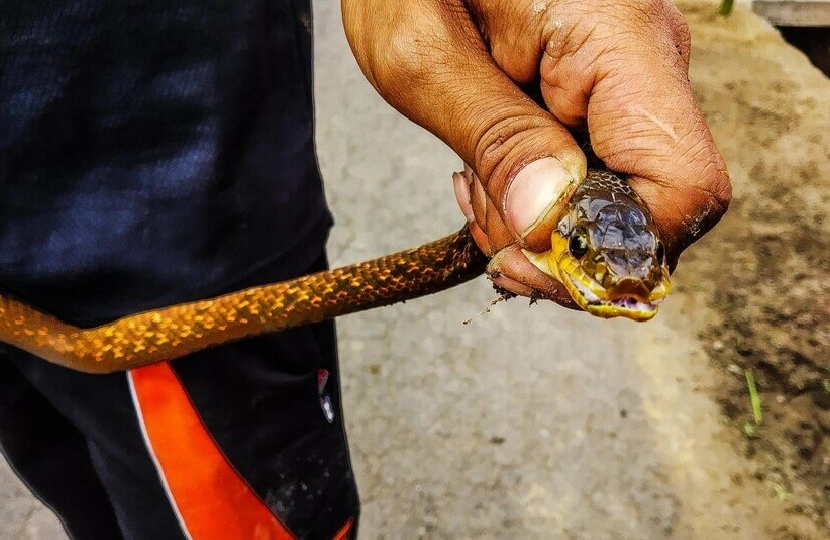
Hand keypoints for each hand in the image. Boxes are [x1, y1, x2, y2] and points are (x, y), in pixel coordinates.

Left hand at [342, 0, 730, 305]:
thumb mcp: (425, 55)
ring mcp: (630, 83)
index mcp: (617, 38)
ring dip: (537, 223)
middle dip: (559, 242)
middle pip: (651, 212)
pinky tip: (490, 170)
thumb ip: (496, 138)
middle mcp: (645, 62)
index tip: (525, 259)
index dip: (612, 250)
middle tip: (481, 212)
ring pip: (616, 208)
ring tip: (474, 175)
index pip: (683, 186)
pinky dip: (537, 201)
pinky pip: (594, 182)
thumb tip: (551, 222)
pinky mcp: (605, 100)